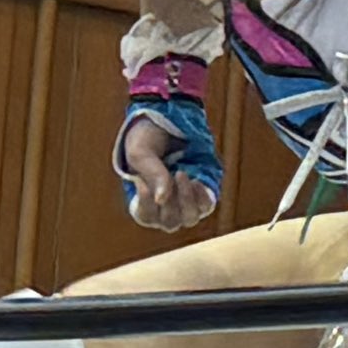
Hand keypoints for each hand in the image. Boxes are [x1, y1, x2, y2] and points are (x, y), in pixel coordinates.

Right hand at [118, 113, 219, 233]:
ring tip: (181, 174)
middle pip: (170, 222)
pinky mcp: (203, 194)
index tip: (141, 182)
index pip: (146, 216)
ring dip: (187, 199)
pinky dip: (202, 197)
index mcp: (145, 203)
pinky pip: (206, 207)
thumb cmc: (148, 141)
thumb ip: (151, 173)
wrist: (168, 125)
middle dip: (171, 200)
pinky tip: (195, 180)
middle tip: (168, 174)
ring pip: (189, 218)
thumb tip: (162, 199)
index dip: (145, 203)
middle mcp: (166, 209)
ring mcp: (186, 203)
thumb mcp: (141, 152)